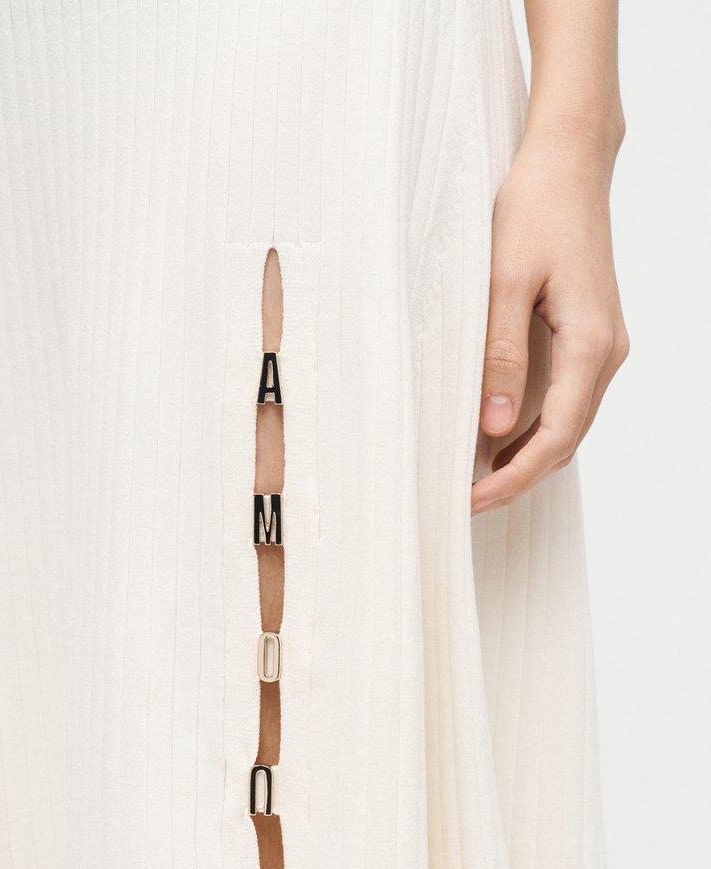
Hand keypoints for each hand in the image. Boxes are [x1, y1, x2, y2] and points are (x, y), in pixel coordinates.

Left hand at [471, 127, 628, 515]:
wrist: (568, 163)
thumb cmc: (535, 211)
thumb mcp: (506, 282)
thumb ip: (501, 355)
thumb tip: (495, 425)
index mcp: (590, 344)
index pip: (555, 437)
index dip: (514, 477)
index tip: (472, 500)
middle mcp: (606, 352)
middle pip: (566, 440)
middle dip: (519, 478)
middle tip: (467, 501)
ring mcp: (602, 346)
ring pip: (568, 424)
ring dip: (528, 457)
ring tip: (477, 477)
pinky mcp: (589, 337)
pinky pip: (567, 400)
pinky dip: (535, 428)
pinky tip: (499, 435)